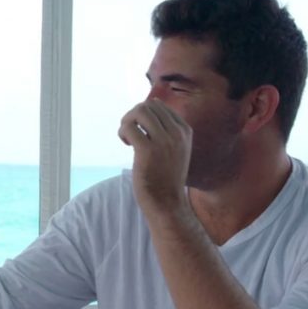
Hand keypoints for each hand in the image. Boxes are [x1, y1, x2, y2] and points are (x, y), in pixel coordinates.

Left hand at [118, 99, 191, 215]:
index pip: (159, 106)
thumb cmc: (166, 178)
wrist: (168, 203)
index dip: (144, 115)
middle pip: (148, 106)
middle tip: (129, 133)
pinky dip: (123, 131)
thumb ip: (167, 131)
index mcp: (184, 131)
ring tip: (127, 137)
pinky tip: (126, 143)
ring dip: (127, 121)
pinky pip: (129, 127)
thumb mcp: (175, 150)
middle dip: (133, 116)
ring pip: (139, 111)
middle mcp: (177, 133)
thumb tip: (152, 105)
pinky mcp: (148, 151)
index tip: (140, 131)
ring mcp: (164, 141)